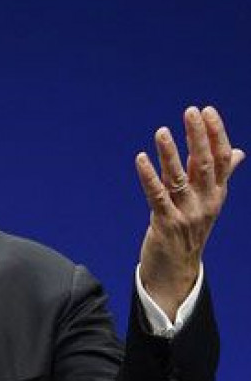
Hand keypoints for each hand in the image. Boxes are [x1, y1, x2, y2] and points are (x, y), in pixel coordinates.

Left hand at [135, 106, 243, 320]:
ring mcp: (187, 214)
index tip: (207, 110)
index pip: (221, 159)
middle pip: (204, 164)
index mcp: (216, 193)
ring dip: (170, 153)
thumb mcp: (209, 201)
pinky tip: (140, 159)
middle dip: (198, 136)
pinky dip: (148, 176)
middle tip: (190, 111)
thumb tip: (239, 152)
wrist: (178, 270)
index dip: (215, 134)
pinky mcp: (165, 224)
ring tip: (162, 131)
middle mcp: (206, 202)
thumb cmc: (191, 230)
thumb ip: (221, 175)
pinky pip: (157, 196)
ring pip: (179, 178)